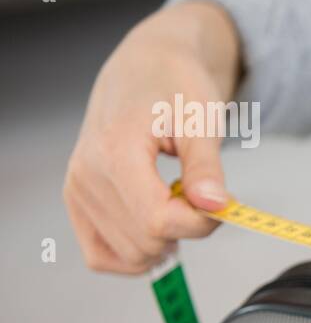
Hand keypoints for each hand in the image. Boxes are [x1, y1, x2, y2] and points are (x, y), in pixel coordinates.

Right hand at [63, 0, 242, 273]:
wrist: (146, 67)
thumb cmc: (176, 85)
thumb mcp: (202, 120)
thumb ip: (206, 168)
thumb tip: (215, 208)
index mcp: (114, 152)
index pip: (158, 221)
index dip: (200, 223)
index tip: (222, 203)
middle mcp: (86, 175)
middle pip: (145, 243)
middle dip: (186, 230)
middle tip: (201, 196)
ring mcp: (77, 190)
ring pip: (128, 255)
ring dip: (164, 242)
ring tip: (177, 202)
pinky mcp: (76, 201)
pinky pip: (101, 256)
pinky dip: (134, 254)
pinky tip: (157, 228)